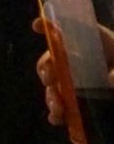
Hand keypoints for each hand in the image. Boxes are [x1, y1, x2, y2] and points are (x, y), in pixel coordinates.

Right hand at [33, 0, 113, 125]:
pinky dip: (56, 113)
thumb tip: (109, 80)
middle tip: (50, 79)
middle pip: (54, 59)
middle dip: (46, 69)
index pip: (72, 30)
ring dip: (50, 96)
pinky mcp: (82, 104)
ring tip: (58, 107)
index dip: (51, 26)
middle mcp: (85, 62)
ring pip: (54, 85)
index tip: (37, 25)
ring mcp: (81, 83)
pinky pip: (62, 106)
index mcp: (98, 44)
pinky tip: (58, 118)